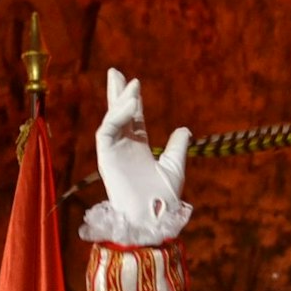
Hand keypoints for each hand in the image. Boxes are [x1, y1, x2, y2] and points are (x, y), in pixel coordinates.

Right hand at [95, 68, 189, 237]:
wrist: (154, 219)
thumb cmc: (164, 199)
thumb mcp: (175, 167)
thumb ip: (177, 147)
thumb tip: (185, 129)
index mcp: (138, 150)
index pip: (133, 120)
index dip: (133, 101)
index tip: (135, 82)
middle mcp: (123, 149)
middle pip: (117, 115)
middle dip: (116, 93)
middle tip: (114, 72)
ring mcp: (113, 153)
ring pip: (111, 121)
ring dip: (119, 102)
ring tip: (131, 86)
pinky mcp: (105, 159)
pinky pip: (106, 132)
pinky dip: (116, 117)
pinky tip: (129, 105)